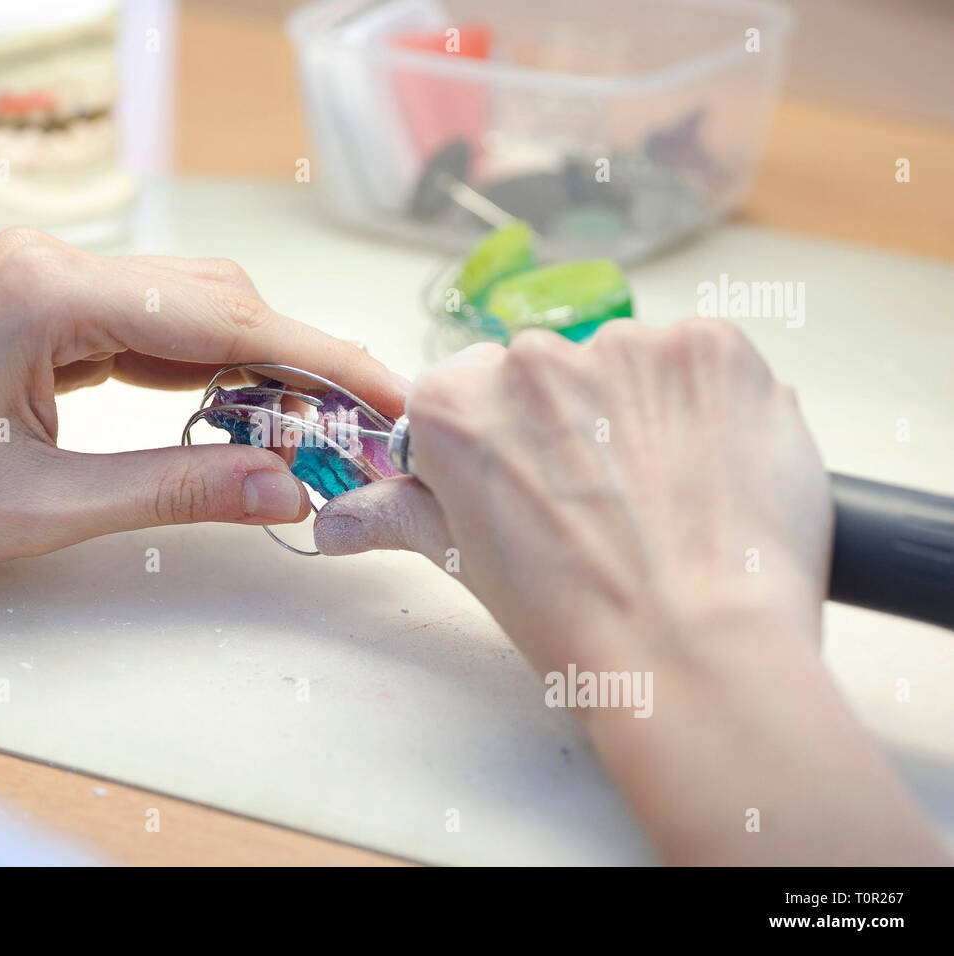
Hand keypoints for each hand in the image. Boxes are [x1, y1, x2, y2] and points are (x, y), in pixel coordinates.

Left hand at [0, 229, 405, 578]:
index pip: (226, 316)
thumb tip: (288, 487)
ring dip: (255, 366)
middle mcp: (52, 264)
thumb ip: (177, 488)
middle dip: (299, 362)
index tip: (388, 394)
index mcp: (50, 294)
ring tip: (316, 427)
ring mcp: (42, 281)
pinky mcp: (37, 310)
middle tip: (361, 427)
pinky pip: (144, 331)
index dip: (321, 358)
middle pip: (218, 299)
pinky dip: (200, 371)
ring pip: (187, 312)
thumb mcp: (41, 506)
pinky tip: (239, 409)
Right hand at [315, 320, 944, 863]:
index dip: (504, 441)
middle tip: (602, 501)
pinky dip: (709, 404)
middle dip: (572, 422)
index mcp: (455, 402)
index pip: (469, 391)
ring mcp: (627, 345)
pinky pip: (701, 362)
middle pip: (548, 373)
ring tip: (663, 494)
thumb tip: (333, 522)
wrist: (695, 647)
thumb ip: (394, 516)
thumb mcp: (464, 560)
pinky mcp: (711, 348)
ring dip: (641, 411)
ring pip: (627, 365)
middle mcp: (532, 357)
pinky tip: (710, 469)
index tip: (530, 484)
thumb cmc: (574, 617)